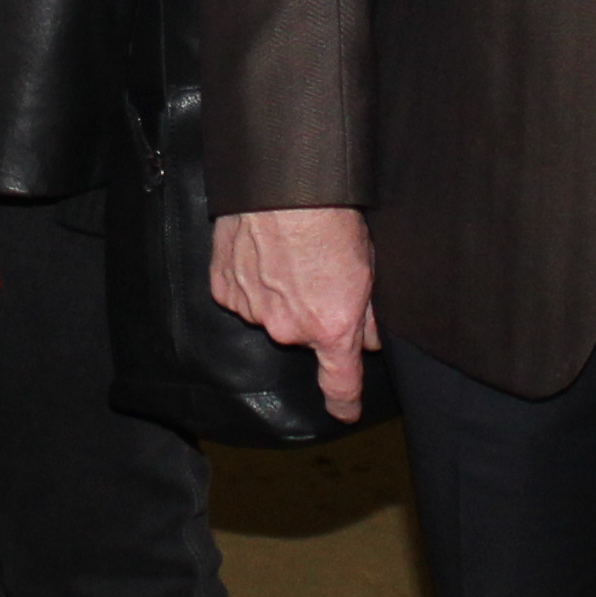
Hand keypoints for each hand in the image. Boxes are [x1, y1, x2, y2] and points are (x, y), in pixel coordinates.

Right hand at [211, 204, 379, 421]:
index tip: (345, 412)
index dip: (344, 402)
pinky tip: (262, 250)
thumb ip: (369, 313)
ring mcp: (253, 310)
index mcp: (331, 328)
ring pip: (270, 312)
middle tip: (318, 270)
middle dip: (311, 311)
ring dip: (279, 293)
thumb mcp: (368, 265)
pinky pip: (242, 293)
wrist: (281, 184)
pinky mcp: (225, 289)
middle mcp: (288, 329)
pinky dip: (251, 278)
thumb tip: (370, 338)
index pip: (340, 383)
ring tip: (288, 252)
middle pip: (302, 333)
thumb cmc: (330, 216)